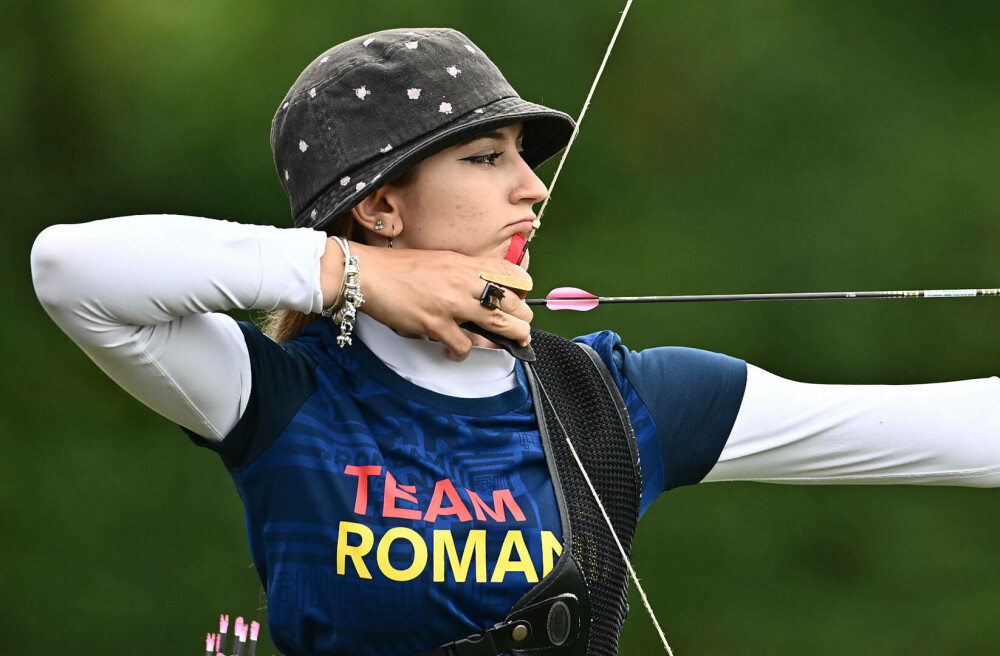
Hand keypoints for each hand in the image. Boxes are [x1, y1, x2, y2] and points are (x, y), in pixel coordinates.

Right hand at [344, 241, 533, 359]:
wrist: (369, 274)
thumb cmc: (400, 268)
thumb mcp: (440, 261)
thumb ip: (463, 272)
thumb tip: (480, 287)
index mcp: (465, 264)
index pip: (510, 274)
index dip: (523, 289)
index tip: (523, 300)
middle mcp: (463, 282)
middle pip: (511, 303)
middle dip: (523, 319)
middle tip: (524, 329)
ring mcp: (451, 304)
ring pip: (497, 325)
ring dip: (509, 338)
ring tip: (512, 344)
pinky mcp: (436, 325)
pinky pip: (464, 346)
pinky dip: (463, 353)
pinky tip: (457, 352)